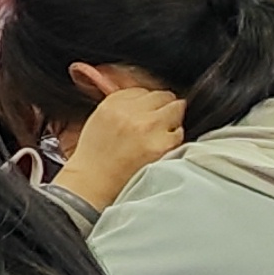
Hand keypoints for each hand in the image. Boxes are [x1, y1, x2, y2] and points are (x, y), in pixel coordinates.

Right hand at [56, 86, 185, 210]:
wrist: (94, 183)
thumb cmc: (95, 157)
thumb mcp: (100, 120)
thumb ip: (123, 106)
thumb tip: (146, 101)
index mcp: (113, 103)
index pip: (143, 91)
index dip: (147, 103)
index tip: (147, 112)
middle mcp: (131, 111)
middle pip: (163, 96)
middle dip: (163, 107)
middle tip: (158, 123)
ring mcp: (148, 126)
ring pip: (176, 108)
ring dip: (171, 121)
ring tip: (159, 136)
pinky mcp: (162, 144)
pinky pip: (179, 132)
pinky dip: (174, 139)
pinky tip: (160, 148)